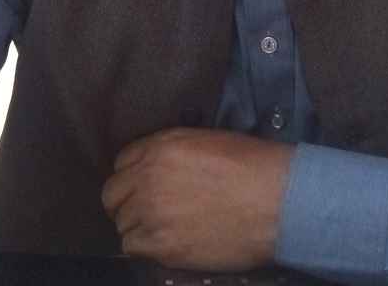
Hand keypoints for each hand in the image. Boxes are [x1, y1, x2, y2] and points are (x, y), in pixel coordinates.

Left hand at [102, 128, 293, 267]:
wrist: (274, 199)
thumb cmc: (250, 165)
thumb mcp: (205, 140)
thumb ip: (171, 150)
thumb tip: (155, 165)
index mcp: (160, 147)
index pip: (122, 162)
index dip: (133, 174)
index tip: (144, 184)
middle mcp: (148, 177)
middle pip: (113, 194)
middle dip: (127, 201)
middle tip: (149, 209)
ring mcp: (152, 212)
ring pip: (121, 223)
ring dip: (137, 226)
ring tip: (163, 228)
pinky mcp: (162, 246)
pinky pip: (131, 248)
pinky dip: (144, 247)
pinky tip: (165, 242)